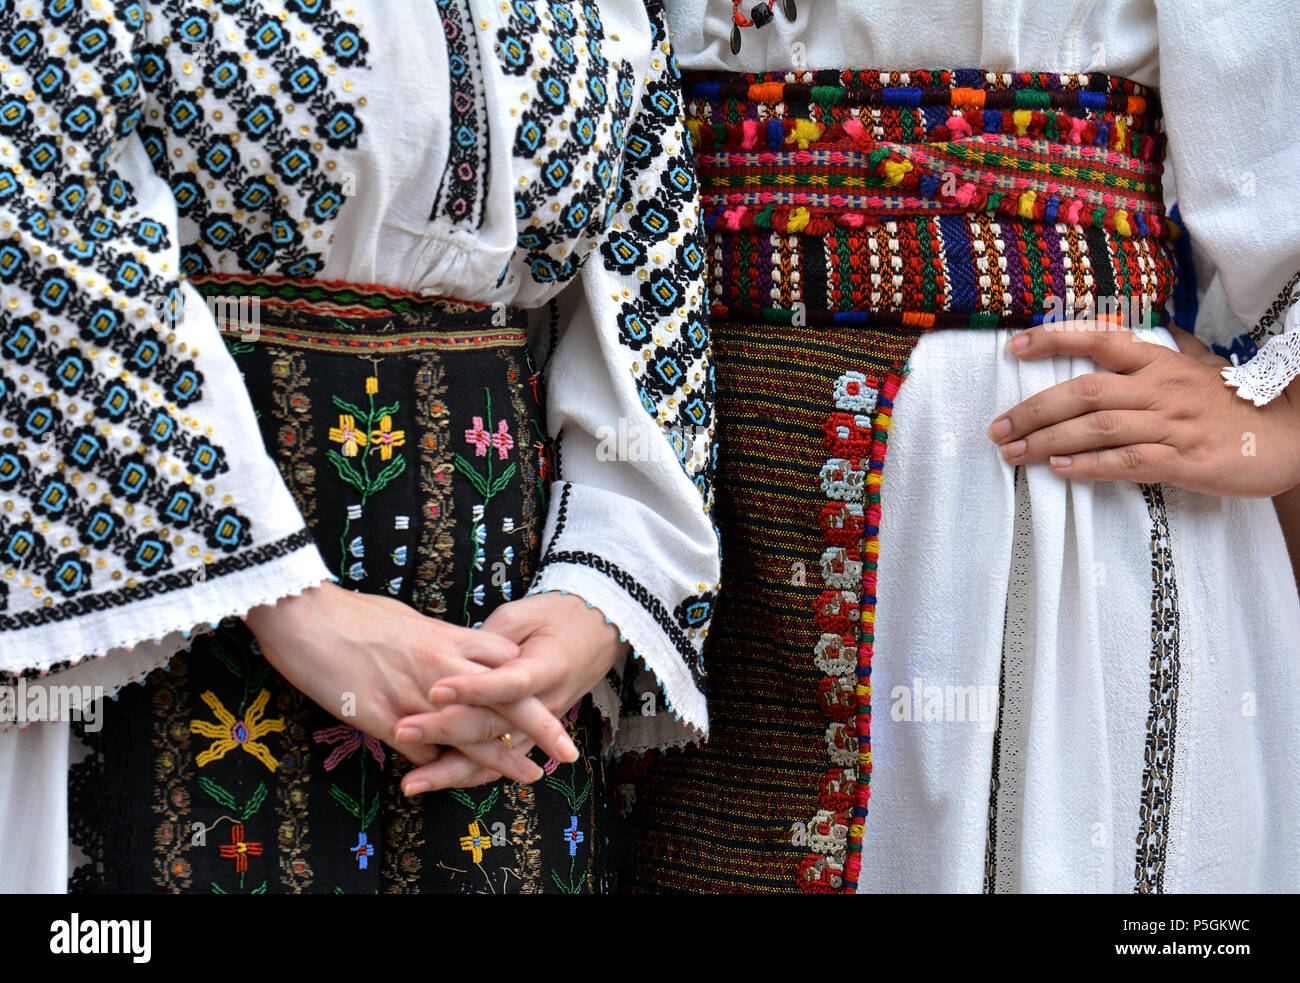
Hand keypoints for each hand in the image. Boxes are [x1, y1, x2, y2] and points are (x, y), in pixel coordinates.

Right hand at [243, 582, 575, 783]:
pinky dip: (434, 761)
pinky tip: (442, 771)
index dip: (533, 686)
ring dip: (501, 759)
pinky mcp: (383, 717)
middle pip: (504, 699)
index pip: (507, 663)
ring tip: (529, 775)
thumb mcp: (410, 621)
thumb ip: (440, 642)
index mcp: (448, 638)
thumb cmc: (355, 614)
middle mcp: (441, 666)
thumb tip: (458, 652)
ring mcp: (414, 694)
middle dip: (540, 726)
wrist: (305, 615)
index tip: (555, 701)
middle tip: (566, 750)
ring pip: (471, 733)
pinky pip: (421, 748)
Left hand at [392, 592, 629, 792]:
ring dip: (451, 770)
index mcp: (548, 665)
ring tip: (411, 782)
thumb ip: (490, 641)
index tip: (435, 689)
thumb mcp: (524, 615)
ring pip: (495, 755)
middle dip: (444, 730)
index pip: (508, 684)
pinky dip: (466, 774)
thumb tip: (452, 662)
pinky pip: (499, 760)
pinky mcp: (532, 734)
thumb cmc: (557, 615)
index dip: (473, 689)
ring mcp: (540, 724)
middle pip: (494, 724)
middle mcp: (546, 702)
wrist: (598, 629)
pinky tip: (432, 781)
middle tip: (401, 730)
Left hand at [986, 322, 1299, 496]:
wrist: (1294, 437)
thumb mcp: (1196, 369)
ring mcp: (1173, 424)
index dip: (1054, 339)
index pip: (1099, 338)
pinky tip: (1059, 471)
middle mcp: (1161, 388)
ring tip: (1013, 453)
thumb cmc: (1236, 404)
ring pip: (1097, 427)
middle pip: (1084, 391)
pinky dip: (1089, 467)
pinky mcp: (1186, 461)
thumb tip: (1120, 336)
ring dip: (1047, 441)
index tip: (1013, 347)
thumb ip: (1157, 356)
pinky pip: (1128, 462)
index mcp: (1160, 362)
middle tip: (996, 428)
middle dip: (1032, 409)